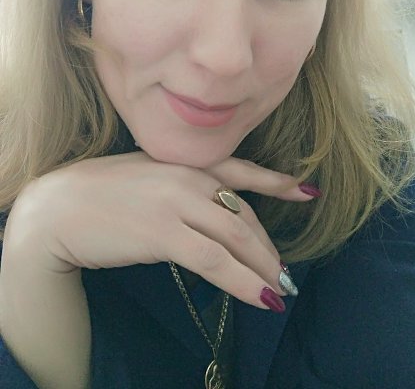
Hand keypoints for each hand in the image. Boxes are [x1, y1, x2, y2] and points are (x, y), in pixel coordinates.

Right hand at [8, 152, 311, 309]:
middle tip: (284, 273)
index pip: (241, 170)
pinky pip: (215, 261)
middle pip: (243, 214)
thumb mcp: (147, 177)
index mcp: (185, 162)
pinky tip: (259, 299)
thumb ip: (181, 187)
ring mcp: (178, 203)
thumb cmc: (100, 193)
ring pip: (236, 238)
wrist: (58, 208)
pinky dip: (242, 282)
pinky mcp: (165, 233)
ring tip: (277, 292)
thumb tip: (209, 214)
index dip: (277, 182)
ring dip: (263, 269)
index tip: (309, 192)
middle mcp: (188, 177)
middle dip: (268, 247)